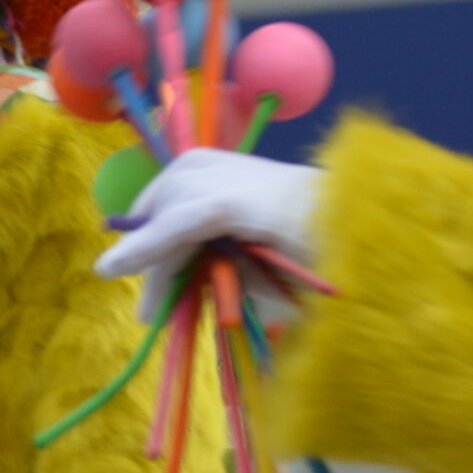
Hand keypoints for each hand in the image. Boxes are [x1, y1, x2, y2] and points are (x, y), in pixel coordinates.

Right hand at [91, 146, 318, 320]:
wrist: (365, 220)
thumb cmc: (336, 260)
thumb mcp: (288, 287)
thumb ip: (231, 286)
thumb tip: (180, 291)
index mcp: (262, 202)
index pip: (187, 219)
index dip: (146, 246)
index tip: (108, 270)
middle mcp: (245, 172)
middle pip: (171, 202)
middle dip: (151, 252)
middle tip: (150, 309)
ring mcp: (239, 162)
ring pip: (174, 187)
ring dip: (158, 230)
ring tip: (158, 283)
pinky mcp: (235, 164)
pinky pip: (187, 181)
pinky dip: (171, 212)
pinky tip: (170, 248)